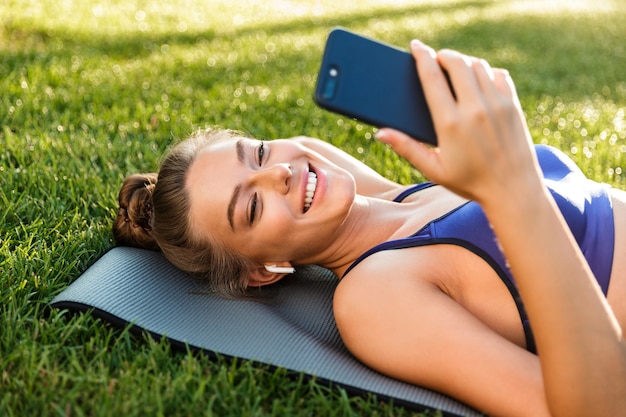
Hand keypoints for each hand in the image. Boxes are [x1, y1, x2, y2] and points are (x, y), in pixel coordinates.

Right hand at [375, 40, 541, 204]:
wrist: (513, 190)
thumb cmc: (470, 182)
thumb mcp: (433, 170)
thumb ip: (406, 148)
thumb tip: (381, 133)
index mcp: (449, 124)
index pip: (432, 77)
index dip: (421, 56)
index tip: (415, 46)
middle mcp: (474, 109)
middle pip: (456, 63)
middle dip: (443, 55)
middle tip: (436, 58)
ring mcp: (496, 104)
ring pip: (477, 65)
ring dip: (463, 61)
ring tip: (455, 68)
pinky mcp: (512, 104)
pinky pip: (497, 74)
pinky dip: (485, 70)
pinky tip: (478, 78)